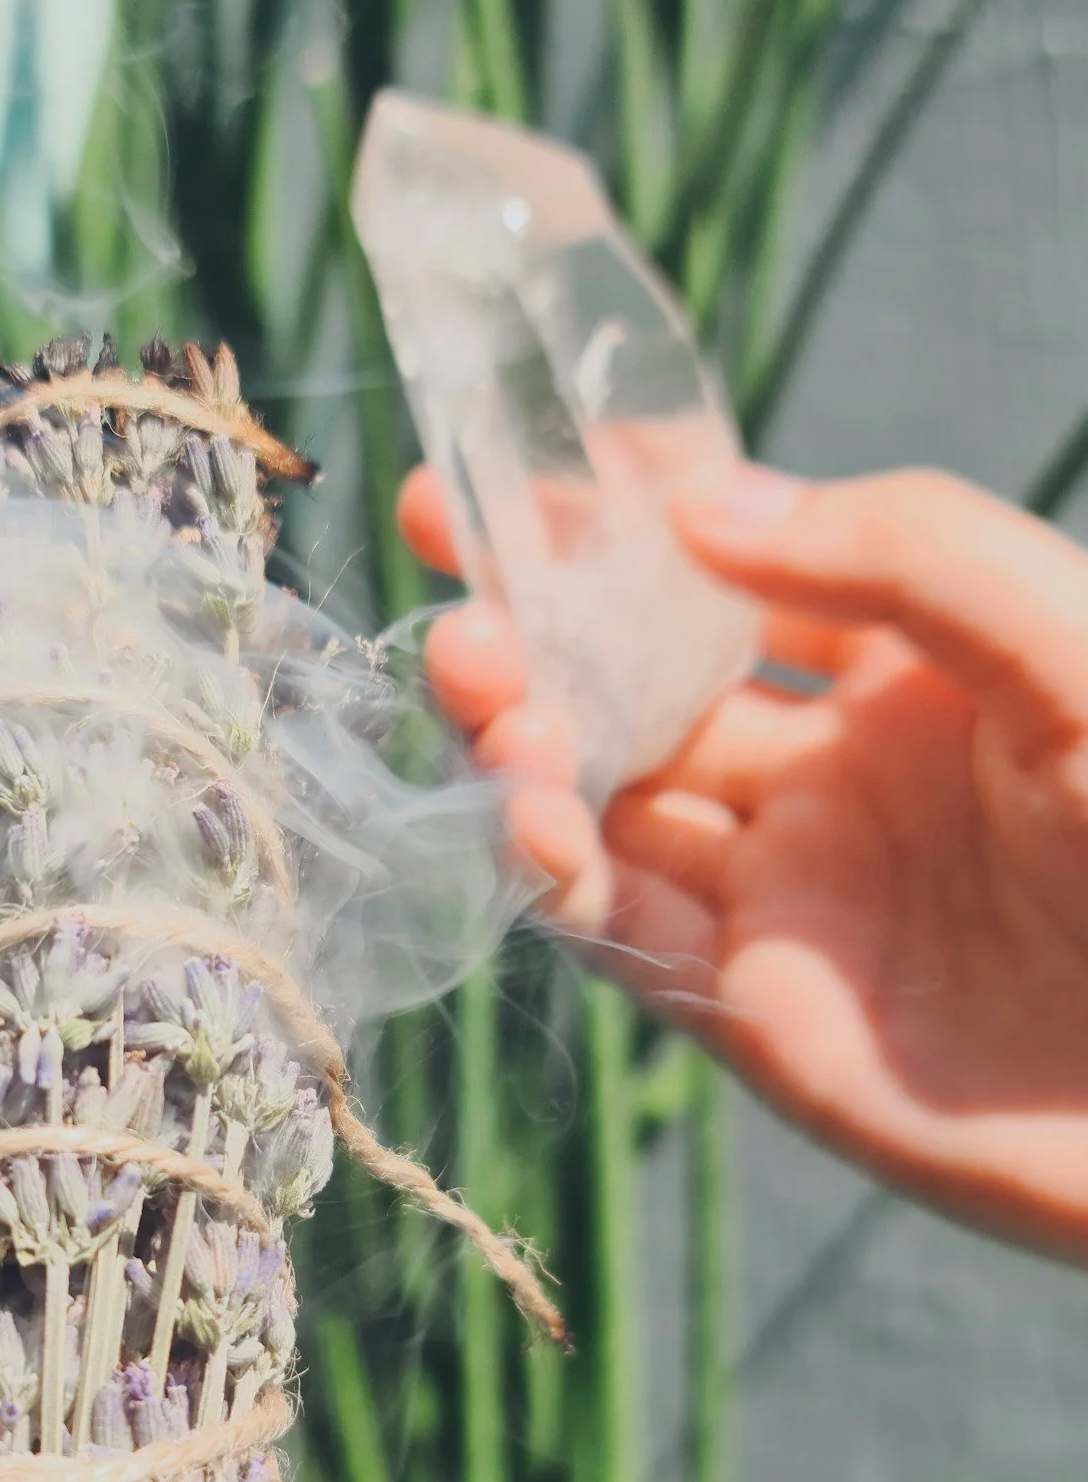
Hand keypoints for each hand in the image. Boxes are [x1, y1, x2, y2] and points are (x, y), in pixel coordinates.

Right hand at [404, 460, 1087, 1263]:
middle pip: (635, 687)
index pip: (729, 573)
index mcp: (906, 675)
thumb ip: (907, 555)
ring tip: (482, 689)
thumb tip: (698, 501)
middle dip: (533, 629)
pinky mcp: (748, 1010)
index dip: (624, 522)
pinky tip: (535, 812)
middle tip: (455, 586)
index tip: (521, 471)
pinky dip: (552, 870)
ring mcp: (778, 891)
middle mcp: (821, 776)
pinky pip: (616, 926)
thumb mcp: (1076, 652)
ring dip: (523, 740)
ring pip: (603, 802)